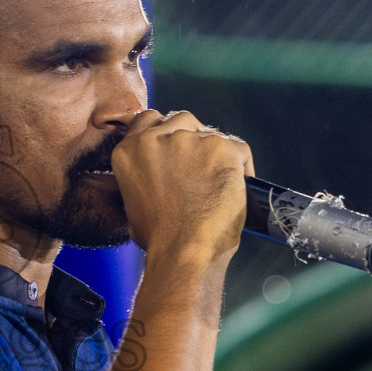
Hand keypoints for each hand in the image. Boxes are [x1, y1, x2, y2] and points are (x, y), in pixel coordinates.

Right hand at [110, 109, 252, 260]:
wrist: (184, 250)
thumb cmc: (160, 238)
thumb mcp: (133, 201)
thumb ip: (143, 175)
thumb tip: (157, 177)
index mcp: (130, 150)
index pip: (149, 120)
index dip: (166, 131)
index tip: (175, 146)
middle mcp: (156, 138)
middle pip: (181, 120)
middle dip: (191, 137)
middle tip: (199, 167)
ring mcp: (190, 140)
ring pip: (210, 133)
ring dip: (215, 151)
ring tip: (217, 181)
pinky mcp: (220, 147)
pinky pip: (238, 148)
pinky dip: (241, 166)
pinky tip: (236, 187)